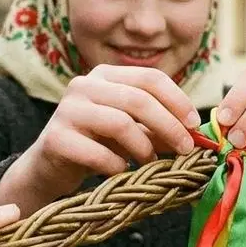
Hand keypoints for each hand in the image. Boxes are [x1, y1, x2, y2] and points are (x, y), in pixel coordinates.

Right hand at [0, 65, 200, 215]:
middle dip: (168, 126)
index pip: (149, 77)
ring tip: (150, 163)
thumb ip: (157, 126)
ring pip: (120, 123)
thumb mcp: (129, 131)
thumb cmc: (95, 145)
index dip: (177, 100)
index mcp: (104, 75)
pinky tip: (120, 172)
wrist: (49, 167)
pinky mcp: (55, 138)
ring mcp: (66, 110)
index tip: (194, 125)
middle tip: (185, 149)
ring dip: (144, 148)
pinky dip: (117, 166)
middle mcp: (83, 85)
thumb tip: (196, 134)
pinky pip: (98, 153)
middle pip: (138, 99)